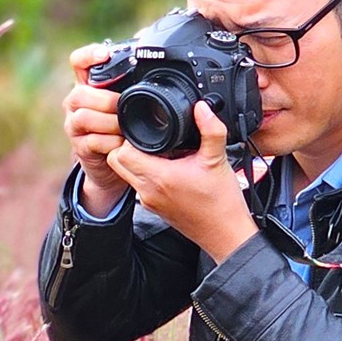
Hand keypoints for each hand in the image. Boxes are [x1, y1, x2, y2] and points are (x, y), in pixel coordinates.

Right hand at [61, 44, 132, 215]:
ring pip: (83, 117)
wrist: (113, 164)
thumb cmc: (123, 126)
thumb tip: (152, 48)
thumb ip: (134, 80)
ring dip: (109, 122)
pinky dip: (110, 142)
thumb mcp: (129, 100)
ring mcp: (75, 126)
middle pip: (79, 94)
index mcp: (89, 85)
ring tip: (125, 127)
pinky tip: (122, 143)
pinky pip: (91, 141)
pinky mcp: (80, 147)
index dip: (88, 56)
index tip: (105, 55)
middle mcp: (76, 103)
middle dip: (105, 100)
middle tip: (124, 106)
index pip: (78, 62)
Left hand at [104, 102, 257, 262]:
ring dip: (136, 159)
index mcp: (159, 177)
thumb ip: (211, 129)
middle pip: (117, 162)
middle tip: (148, 137)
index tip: (146, 129)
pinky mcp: (152, 207)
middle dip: (127, 146)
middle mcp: (147, 190)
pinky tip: (168, 166)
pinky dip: (146, 173)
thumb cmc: (222, 201)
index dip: (129, 137)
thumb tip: (202, 107)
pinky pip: (138, 184)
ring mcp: (148, 200)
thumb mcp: (218, 159)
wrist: (224, 233)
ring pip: (126, 173)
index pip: (122, 152)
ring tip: (161, 151)